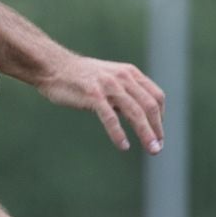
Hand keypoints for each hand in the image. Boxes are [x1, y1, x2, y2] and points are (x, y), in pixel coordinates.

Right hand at [37, 51, 165, 153]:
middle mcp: (123, 77)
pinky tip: (123, 146)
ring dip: (146, 133)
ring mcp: (108, 85)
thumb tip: (140, 117)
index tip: (158, 134)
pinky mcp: (93, 95)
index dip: (161, 118)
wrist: (54, 67)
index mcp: (130, 73)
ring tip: (151, 149)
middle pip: (149, 106)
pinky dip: (118, 133)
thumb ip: (125, 94)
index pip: (156, 96)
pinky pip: (110, 117)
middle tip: (157, 148)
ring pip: (135, 112)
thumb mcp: (110, 79)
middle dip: (157, 129)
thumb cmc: (82, 78)